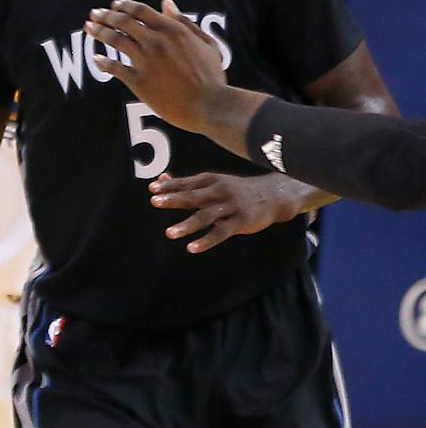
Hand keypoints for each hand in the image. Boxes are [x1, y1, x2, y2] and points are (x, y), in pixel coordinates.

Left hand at [85, 0, 227, 133]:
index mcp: (173, 30)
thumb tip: (166, 3)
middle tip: (94, 14)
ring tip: (89, 28)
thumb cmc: (211, 76)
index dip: (124, 5)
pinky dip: (102, 62)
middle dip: (106, 15)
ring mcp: (146, 61)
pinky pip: (114, 68)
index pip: (140, 10)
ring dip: (99, 32)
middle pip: (123, 22)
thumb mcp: (205, 43)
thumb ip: (184, 22)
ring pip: (115, 40)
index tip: (114, 5)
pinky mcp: (138, 81)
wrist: (209, 105)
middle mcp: (156, 42)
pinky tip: (96, 58)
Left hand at [148, 170, 307, 252]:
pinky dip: (206, 240)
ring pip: (206, 216)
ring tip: (169, 233)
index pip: (187, 183)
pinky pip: (221, 232)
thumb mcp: (214, 183)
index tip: (152, 189)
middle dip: (173, 199)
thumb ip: (187, 184)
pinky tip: (191, 248)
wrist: (275, 195)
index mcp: (211, 181)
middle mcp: (220, 191)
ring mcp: (231, 206)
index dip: (170, 186)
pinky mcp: (241, 221)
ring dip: (187, 225)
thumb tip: (161, 179)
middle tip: (154, 201)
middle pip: (193, 196)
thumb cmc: (237, 190)